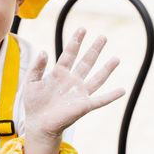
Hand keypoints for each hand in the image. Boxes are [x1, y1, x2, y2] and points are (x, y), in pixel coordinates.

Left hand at [23, 28, 124, 153]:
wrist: (38, 123)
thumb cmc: (34, 103)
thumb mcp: (31, 82)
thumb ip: (37, 67)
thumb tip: (43, 51)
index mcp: (59, 73)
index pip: (69, 54)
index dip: (76, 42)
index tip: (82, 29)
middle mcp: (72, 81)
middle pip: (86, 62)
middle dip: (94, 49)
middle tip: (103, 37)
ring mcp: (79, 93)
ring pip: (97, 78)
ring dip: (107, 69)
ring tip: (116, 58)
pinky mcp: (84, 106)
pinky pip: (100, 100)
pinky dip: (111, 96)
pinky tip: (122, 90)